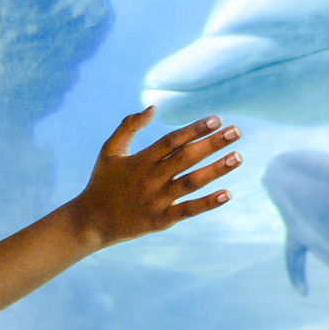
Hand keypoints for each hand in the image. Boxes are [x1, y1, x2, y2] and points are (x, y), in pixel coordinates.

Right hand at [70, 111, 238, 249]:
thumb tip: (152, 107)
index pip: (172, 140)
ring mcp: (157, 200)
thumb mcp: (109, 150)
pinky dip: (207, 203)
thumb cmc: (102, 182)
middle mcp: (151, 178)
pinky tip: (228, 194)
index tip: (216, 118)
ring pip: (191, 182)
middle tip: (237, 130)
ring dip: (216, 170)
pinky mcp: (160, 220)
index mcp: (140, 160)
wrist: (90, 221)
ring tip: (238, 156)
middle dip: (212, 143)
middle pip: (186, 157)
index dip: (194, 128)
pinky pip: (187, 210)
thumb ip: (128, 126)